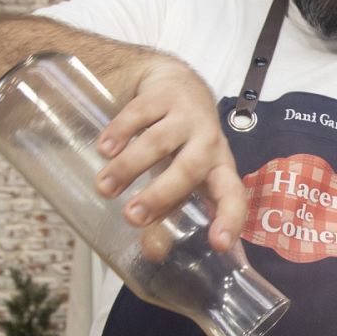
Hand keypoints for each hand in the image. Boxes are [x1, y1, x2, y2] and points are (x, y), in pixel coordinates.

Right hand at [94, 59, 246, 250]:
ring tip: (104, 187)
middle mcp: (208, 142)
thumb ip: (168, 212)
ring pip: (159, 141)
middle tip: (131, 217)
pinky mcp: (163, 94)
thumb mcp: (182, 177)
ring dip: (129, 166)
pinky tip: (105, 150)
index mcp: (219, 168)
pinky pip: (140, 113)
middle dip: (160, 194)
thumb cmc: (183, 144)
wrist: (177, 82)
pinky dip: (120, 132)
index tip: (219, 244)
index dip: (230, 219)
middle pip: (190, 168)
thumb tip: (152, 253)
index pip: (233, 196)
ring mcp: (187, 116)